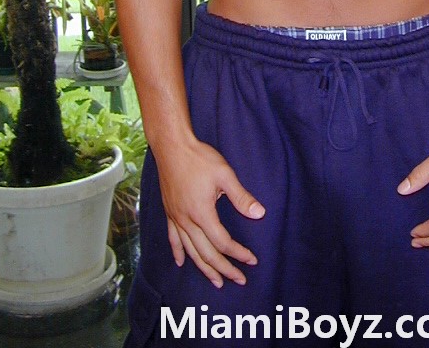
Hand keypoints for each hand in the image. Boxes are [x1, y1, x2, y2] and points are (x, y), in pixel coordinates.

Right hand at [157, 137, 264, 287]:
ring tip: (216, 281)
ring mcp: (176, 218)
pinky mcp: (169, 212)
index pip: (223, 242)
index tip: (251, 260)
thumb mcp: (225, 174)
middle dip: (224, 269)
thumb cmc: (199, 158)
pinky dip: (178, 253)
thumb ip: (241, 197)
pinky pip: (173, 239)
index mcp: (202, 214)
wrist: (172, 147)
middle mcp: (187, 221)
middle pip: (206, 253)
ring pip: (190, 251)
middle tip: (239, 279)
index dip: (238, 254)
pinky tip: (182, 262)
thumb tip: (259, 214)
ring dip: (204, 268)